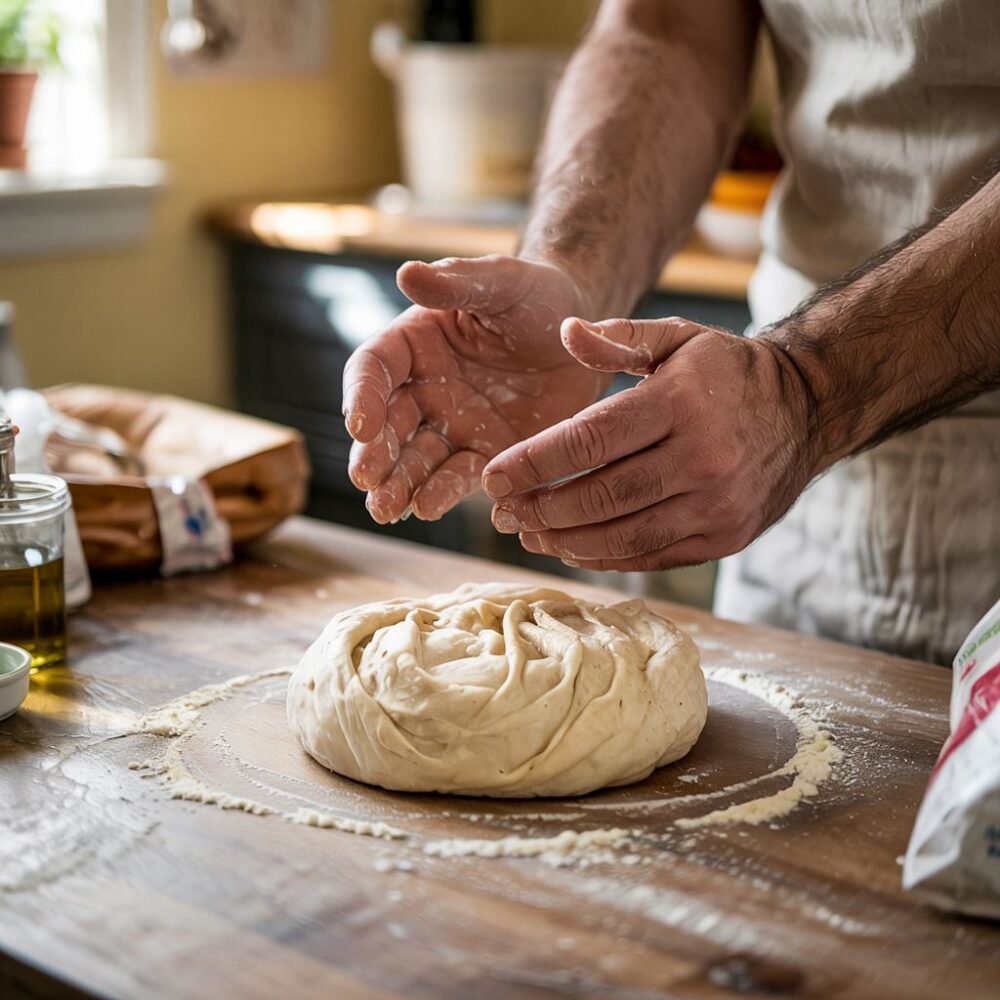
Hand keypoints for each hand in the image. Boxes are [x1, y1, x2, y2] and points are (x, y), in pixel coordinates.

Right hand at [343, 255, 605, 522]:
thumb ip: (458, 281)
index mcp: (414, 343)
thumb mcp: (502, 281)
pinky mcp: (485, 454)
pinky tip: (428, 507)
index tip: (359, 424)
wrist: (583, 335)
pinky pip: (459, 477)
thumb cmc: (537, 295)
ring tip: (387, 509)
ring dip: (397, 485)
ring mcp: (452, 426)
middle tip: (367, 479)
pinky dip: (442, 494)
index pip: (374, 369)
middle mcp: (424, 389)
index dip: (362, 396)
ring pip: (415, 460)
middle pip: (387, 425)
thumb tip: (408, 273)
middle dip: (374, 453)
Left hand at [482, 316, 817, 570]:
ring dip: (564, 541)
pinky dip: (603, 557)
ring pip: (622, 537)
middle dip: (540, 508)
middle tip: (502, 510)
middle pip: (601, 496)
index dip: (533, 463)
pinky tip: (570, 547)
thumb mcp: (679, 337)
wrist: (807, 410)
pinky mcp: (725, 538)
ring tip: (527, 533)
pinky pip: (651, 556)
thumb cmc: (727, 372)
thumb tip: (565, 332)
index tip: (492, 476)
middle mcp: (704, 457)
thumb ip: (620, 336)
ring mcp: (718, 504)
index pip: (590, 440)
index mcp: (682, 402)